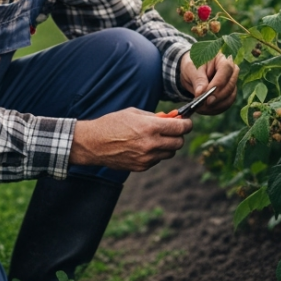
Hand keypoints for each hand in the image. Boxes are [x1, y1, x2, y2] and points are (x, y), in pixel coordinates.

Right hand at [69, 108, 191, 170]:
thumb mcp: (134, 113)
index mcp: (151, 127)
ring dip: (168, 146)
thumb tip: (170, 118)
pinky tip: (144, 147)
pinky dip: (156, 154)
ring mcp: (147, 158)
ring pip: (170, 153)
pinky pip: (157, 160)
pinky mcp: (141, 167)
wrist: (93, 143)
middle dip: (178, 135)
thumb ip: (154, 116)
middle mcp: (151, 144)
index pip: (181, 128)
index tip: (186, 122)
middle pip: (179, 142)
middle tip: (172, 130)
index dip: (187, 124)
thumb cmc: (112, 124)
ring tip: (156, 138)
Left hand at [179, 51, 238, 114]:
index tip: (206, 93)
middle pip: (230, 85)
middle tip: (204, 103)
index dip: (218, 83)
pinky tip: (205, 110)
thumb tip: (201, 93)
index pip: (226, 70)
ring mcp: (231, 84)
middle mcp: (231, 71)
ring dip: (216, 105)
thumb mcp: (192, 69)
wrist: (192, 73)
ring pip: (230, 97)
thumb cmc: (193, 67)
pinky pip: (226, 104)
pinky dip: (216, 109)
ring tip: (201, 108)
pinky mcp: (229, 94)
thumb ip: (198, 80)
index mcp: (222, 59)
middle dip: (217, 97)